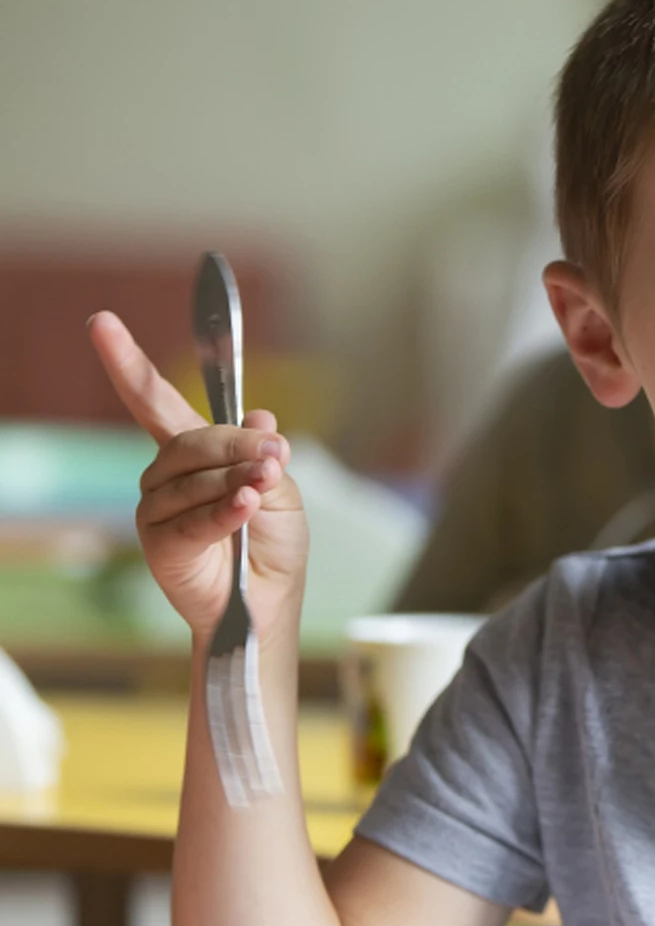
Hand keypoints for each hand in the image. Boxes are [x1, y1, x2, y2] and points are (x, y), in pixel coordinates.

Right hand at [88, 311, 308, 639]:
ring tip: (264, 492)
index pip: (157, 402)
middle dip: (237, 447)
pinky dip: (224, 511)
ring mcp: (157, 508)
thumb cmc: (273, 547)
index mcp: (194, 454)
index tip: (101, 323)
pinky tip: (246, 508)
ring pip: (194, 479)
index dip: (128, 364)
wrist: (268, 602)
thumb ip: (265, 457)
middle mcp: (166, 476)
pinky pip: (192, 518)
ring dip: (236, 483)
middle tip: (274, 459)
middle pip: (192, 441)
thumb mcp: (283, 492)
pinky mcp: (159, 544)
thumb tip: (262, 418)